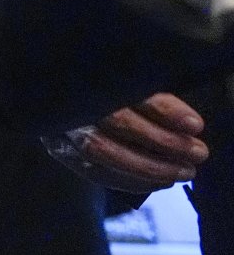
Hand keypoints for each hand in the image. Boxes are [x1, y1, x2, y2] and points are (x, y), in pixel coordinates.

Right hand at [52, 93, 207, 192]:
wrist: (54, 93)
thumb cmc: (104, 87)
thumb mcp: (125, 79)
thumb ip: (149, 94)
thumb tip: (187, 124)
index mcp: (92, 72)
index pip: (128, 90)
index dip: (163, 109)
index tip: (195, 124)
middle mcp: (73, 97)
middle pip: (117, 121)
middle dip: (163, 142)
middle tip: (198, 153)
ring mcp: (61, 124)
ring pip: (102, 150)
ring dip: (149, 167)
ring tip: (184, 172)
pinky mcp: (59, 147)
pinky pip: (92, 170)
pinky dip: (128, 181)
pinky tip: (157, 182)